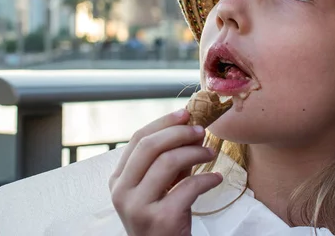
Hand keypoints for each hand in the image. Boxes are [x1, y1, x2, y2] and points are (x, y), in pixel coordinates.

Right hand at [108, 109, 222, 235]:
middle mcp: (122, 192)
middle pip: (149, 146)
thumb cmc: (163, 220)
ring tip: (210, 152)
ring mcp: (138, 206)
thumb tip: (190, 129)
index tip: (185, 114)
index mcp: (118, 180)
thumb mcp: (160, 188)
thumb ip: (170, 161)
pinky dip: (207, 179)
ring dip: (194, 152)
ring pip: (168, 162)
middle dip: (178, 133)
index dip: (163, 122)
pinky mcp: (161, 219)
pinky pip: (188, 187)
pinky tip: (216, 178)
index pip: (138, 139)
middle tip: (200, 130)